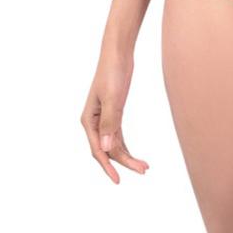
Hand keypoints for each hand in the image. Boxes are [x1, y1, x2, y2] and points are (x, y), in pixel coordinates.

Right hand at [80, 49, 148, 182]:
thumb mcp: (112, 98)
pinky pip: (117, 136)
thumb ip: (110, 122)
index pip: (98, 150)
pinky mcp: (113, 113)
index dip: (108, 167)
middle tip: (143, 170)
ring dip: (127, 156)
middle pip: (107, 150)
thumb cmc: (112, 72)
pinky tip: (135, 155)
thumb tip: (107, 149)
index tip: (118, 180)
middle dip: (124, 162)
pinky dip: (125, 146)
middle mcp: (93, 122)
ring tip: (144, 167)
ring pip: (113, 145)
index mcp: (88, 120)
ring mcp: (103, 118)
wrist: (118, 52)